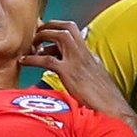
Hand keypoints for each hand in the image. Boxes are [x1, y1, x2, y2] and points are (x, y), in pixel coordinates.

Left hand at [20, 20, 134, 120]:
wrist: (113, 109)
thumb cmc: (104, 100)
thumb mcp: (95, 80)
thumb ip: (85, 72)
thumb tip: (74, 72)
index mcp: (89, 55)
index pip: (74, 32)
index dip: (58, 29)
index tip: (45, 33)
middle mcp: (84, 54)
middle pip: (67, 27)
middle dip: (49, 26)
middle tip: (36, 35)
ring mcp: (77, 61)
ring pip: (59, 36)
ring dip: (42, 37)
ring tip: (30, 46)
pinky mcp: (69, 73)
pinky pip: (47, 60)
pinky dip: (32, 59)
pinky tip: (23, 62)